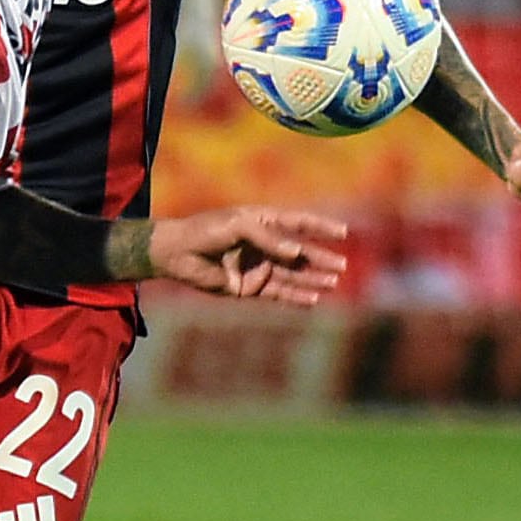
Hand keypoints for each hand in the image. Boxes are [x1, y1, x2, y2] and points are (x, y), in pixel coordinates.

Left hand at [147, 206, 349, 305]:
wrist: (177, 253)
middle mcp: (264, 245)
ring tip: (333, 282)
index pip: (298, 222)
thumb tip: (296, 252)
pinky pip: (277, 293)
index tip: (343, 232)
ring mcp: (257, 267)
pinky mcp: (249, 287)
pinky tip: (313, 299)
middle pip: (299, 253)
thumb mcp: (239, 226)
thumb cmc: (205, 230)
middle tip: (342, 266)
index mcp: (262, 221)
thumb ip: (268, 238)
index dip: (320, 226)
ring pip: (292, 275)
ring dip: (313, 279)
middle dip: (320, 259)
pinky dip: (296, 296)